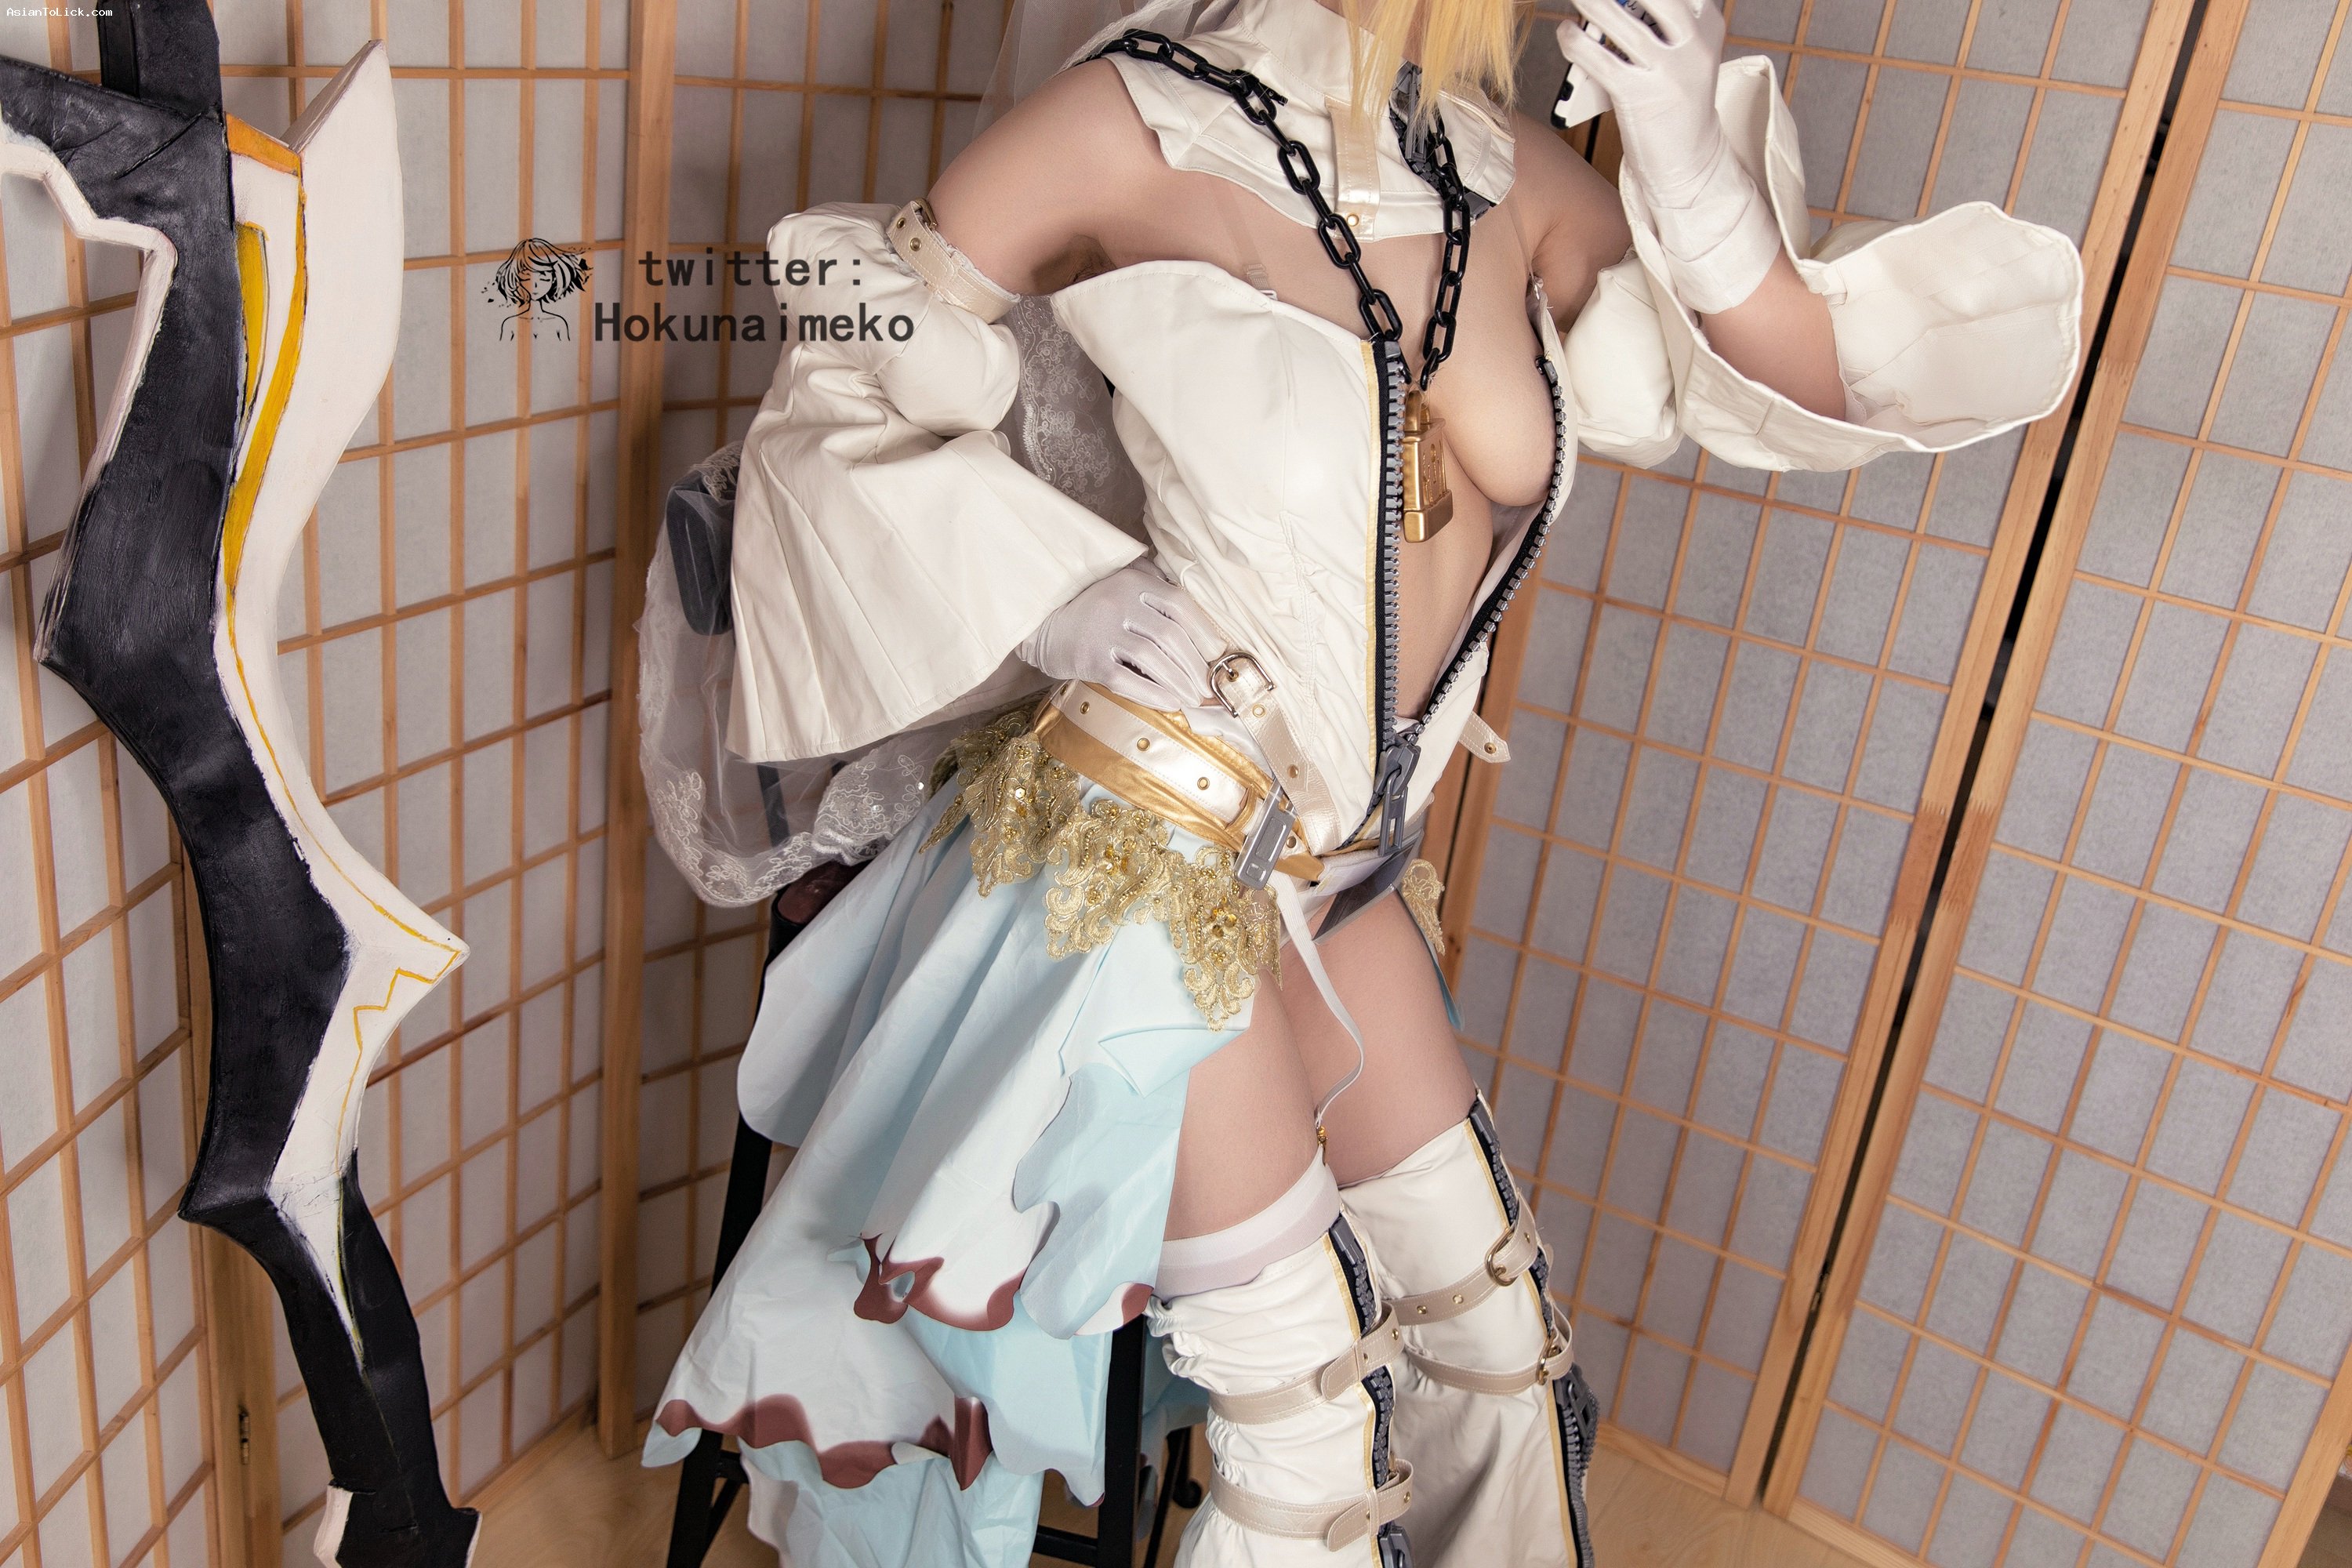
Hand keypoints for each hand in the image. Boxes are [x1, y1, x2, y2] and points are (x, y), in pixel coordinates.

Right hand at [1016, 564, 1225, 710]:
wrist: (1040, 625)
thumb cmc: (1091, 607)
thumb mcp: (1121, 582)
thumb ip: (1154, 584)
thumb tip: (1199, 616)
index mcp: (1133, 582)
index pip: (1180, 605)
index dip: (1204, 632)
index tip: (1216, 654)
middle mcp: (1118, 602)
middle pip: (1171, 635)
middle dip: (1195, 665)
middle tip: (1206, 686)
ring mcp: (1102, 631)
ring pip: (1153, 659)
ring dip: (1179, 682)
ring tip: (1192, 698)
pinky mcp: (1088, 659)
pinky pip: (1128, 680)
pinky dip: (1153, 694)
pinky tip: (1170, 703)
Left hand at [1555, 0, 1782, 313]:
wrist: (1689, 163)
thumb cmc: (1675, 104)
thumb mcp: (1679, 57)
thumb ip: (1657, 28)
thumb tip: (1607, 6)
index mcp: (1708, 27)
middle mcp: (1694, 45)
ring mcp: (1669, 72)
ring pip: (1622, 23)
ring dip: (1592, 4)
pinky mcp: (1640, 97)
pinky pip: (1600, 59)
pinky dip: (1576, 42)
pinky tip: (1567, 33)